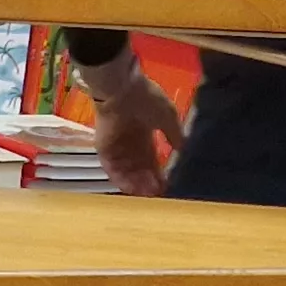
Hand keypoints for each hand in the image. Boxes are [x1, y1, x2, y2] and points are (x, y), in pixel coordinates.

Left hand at [86, 65, 185, 199]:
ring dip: (136, 184)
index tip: (167, 185)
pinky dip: (120, 179)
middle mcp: (130, 143)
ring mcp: (116, 146)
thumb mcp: (168, 116)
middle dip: (148, 182)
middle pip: (139, 169)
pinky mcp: (103, 148)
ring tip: (147, 195)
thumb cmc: (147, 100)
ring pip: (126, 171)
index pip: (151, 159)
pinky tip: (131, 189)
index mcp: (145, 134)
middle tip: (157, 195)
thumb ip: (173, 134)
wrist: (122, 90)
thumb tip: (181, 149)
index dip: (158, 172)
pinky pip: (111, 168)